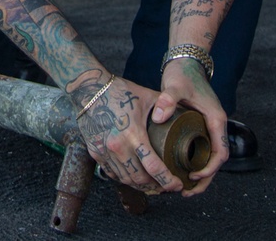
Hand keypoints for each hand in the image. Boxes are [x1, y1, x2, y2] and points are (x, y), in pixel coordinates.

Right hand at [76, 76, 182, 194]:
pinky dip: (125, 178)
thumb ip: (167, 108)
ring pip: (126, 179)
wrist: (88, 88)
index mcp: (133, 134)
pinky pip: (112, 173)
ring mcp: (104, 151)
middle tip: (168, 185)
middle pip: (141, 179)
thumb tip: (187, 115)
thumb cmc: (119, 91)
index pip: (154, 168)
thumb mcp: (147, 97)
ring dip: (142, 186)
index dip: (168, 181)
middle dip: (157, 187)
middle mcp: (117, 146)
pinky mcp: (95, 152)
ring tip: (154, 184)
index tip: (178, 184)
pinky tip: (134, 176)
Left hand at [152, 57, 229, 194]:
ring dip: (199, 173)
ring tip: (182, 187)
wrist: (185, 61)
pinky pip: (200, 148)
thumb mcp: (174, 85)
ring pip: (208, 156)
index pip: (220, 152)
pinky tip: (178, 169)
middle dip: (204, 178)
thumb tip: (158, 117)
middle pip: (216, 159)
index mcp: (216, 119)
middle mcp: (215, 125)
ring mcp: (207, 126)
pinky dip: (193, 161)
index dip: (209, 168)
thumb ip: (167, 99)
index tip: (193, 176)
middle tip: (186, 192)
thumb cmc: (183, 73)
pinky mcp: (198, 125)